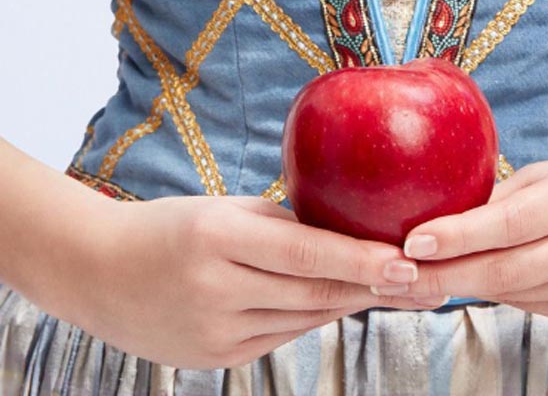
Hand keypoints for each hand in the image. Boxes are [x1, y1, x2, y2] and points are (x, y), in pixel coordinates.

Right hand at [54, 195, 443, 368]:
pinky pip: (280, 336)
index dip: (362, 261)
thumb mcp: (224, 210)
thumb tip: (344, 239)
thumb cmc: (169, 227)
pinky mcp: (214, 359)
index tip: (408, 263)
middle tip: (425, 284)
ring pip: (303, 319)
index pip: (306, 253)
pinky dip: (312, 317)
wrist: (99, 272)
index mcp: (219, 238)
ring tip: (397, 291)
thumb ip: (282, 227)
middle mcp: (216, 290)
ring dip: (350, 304)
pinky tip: (341, 303)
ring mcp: (213, 333)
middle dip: (374, 289)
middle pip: (314, 294)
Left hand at [399, 151, 547, 326]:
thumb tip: (457, 218)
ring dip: (462, 289)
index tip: (411, 242)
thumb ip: (515, 197)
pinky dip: (502, 293)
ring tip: (411, 282)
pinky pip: (535, 306)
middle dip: (439, 279)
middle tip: (388, 277)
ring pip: (513, 296)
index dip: (457, 236)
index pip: (509, 224)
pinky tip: (474, 281)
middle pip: (502, 274)